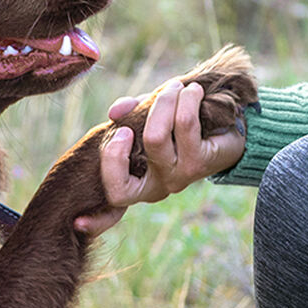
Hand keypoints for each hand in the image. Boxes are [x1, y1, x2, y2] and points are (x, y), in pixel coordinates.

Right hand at [75, 78, 247, 232]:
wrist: (228, 133)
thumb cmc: (179, 127)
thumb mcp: (148, 119)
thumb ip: (129, 114)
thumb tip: (116, 112)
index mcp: (136, 180)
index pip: (115, 197)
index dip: (96, 219)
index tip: (78, 219)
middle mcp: (156, 185)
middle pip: (125, 166)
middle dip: (140, 117)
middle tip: (156, 96)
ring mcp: (178, 177)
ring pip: (155, 137)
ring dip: (166, 101)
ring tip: (176, 87)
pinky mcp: (200, 164)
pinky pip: (185, 125)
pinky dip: (187, 100)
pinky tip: (193, 92)